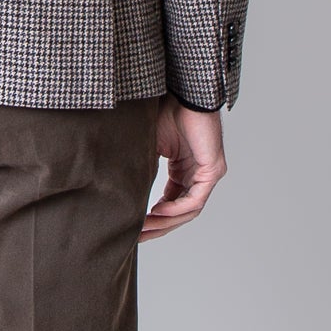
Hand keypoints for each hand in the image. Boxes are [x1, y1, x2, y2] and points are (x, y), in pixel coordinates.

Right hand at [141, 93, 226, 241]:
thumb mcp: (147, 147)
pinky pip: (195, 200)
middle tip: (138, 237)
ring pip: (189, 210)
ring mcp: (208, 174)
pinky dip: (176, 209)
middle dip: (159, 227)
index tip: (134, 229)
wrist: (181, 93)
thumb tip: (118, 188)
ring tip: (145, 227)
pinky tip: (157, 212)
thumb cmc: (165, 111)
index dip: (153, 218)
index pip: (171, 203)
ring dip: (166, 222)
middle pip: (181, 212)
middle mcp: (198, 175)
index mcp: (184, 170)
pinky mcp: (213, 170)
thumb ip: (140, 169)